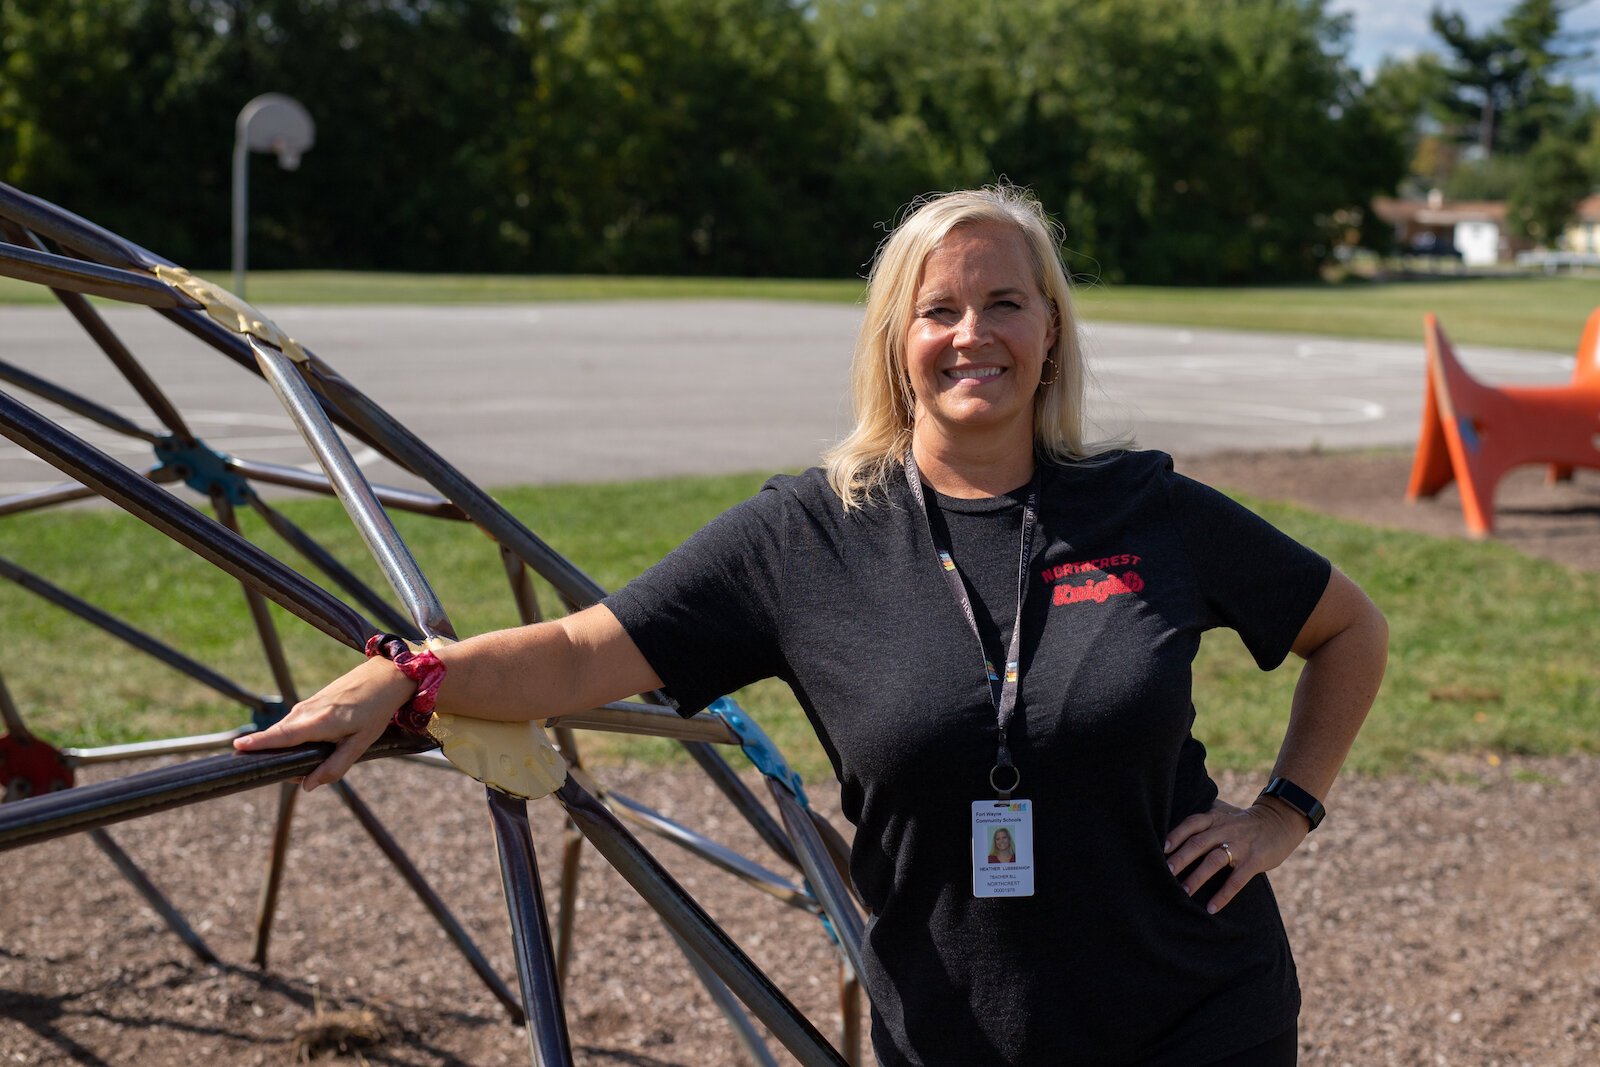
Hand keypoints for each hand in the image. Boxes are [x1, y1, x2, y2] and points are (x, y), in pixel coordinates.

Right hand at [232, 656, 415, 790]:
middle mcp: (307, 711)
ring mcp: (306, 705)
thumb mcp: (361, 744)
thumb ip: (335, 767)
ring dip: (285, 749)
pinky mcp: (310, 703)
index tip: (237, 746)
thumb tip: (307, 786)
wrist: (384, 677)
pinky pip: (292, 725)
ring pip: (285, 731)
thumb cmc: (375, 711)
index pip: (283, 735)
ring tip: (304, 765)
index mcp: (320, 722)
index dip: (260, 742)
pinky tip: (306, 749)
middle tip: (290, 775)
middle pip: (278, 736)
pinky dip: (292, 738)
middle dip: (272, 756)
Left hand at [1162, 797, 1308, 913]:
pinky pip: (1237, 880)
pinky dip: (1224, 895)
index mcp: (1215, 817)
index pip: (1191, 823)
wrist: (1280, 820)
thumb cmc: (1244, 821)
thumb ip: (1203, 818)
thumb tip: (1172, 824)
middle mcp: (1225, 829)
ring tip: (1183, 893)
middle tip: (1165, 873)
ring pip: (1214, 860)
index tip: (1162, 849)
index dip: (1175, 835)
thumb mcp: (1224, 813)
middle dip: (1180, 859)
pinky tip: (1212, 908)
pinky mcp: (1255, 860)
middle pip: (1198, 843)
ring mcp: (1240, 845)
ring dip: (1197, 877)